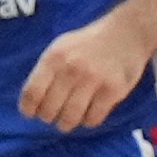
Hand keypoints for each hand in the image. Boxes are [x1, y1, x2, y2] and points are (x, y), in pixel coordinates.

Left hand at [17, 10, 151, 129]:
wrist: (127, 32)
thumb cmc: (88, 43)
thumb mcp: (60, 47)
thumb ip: (46, 71)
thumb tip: (31, 102)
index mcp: (54, 58)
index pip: (32, 93)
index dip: (28, 109)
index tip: (31, 114)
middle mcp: (71, 69)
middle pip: (49, 110)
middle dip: (48, 117)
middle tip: (53, 116)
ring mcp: (93, 80)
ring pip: (70, 118)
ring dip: (66, 123)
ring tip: (68, 120)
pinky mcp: (113, 90)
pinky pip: (93, 118)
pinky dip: (88, 121)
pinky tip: (90, 113)